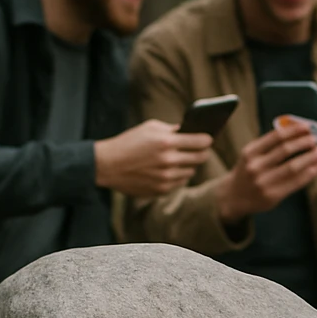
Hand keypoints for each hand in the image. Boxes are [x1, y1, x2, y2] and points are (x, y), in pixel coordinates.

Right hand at [94, 120, 212, 196]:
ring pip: (191, 171)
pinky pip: (180, 182)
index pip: (201, 141)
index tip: (208, 138)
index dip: (207, 139)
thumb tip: (191, 131)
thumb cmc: (129, 142)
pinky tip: (169, 169)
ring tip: (180, 158)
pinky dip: (178, 175)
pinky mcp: (162, 189)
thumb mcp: (149, 128)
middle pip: (201, 157)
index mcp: (166, 142)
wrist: (107, 165)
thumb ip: (172, 130)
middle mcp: (169, 161)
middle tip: (200, 149)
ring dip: (189, 164)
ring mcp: (166, 177)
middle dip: (202, 151)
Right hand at [214, 118, 316, 223]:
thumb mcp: (252, 154)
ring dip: (311, 158)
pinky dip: (309, 174)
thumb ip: (271, 145)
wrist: (234, 197)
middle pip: (286, 150)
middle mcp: (255, 166)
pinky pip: (295, 182)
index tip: (307, 127)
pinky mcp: (272, 196)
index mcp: (251, 152)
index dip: (294, 130)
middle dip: (305, 143)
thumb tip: (300, 133)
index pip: (276, 137)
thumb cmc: (249, 172)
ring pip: (293, 167)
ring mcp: (264, 182)